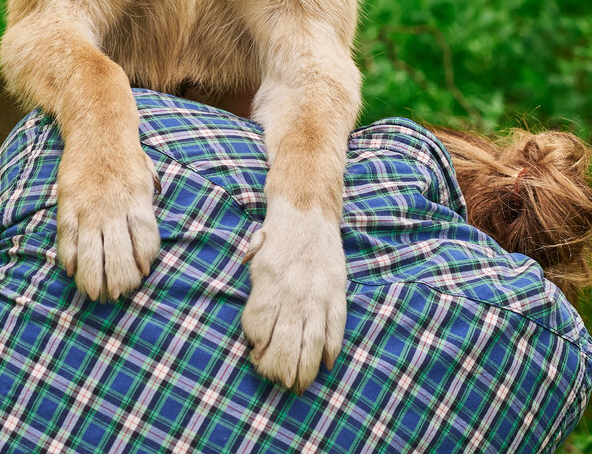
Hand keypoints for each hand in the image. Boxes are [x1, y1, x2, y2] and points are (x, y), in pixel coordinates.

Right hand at [56, 141, 160, 300]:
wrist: (98, 125)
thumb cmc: (125, 157)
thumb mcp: (146, 177)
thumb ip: (146, 207)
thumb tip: (146, 245)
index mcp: (138, 198)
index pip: (145, 240)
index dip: (143, 263)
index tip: (141, 276)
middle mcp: (115, 205)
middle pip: (118, 254)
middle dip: (118, 281)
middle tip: (116, 295)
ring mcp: (89, 206)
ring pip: (91, 254)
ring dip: (93, 279)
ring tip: (95, 295)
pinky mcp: (68, 203)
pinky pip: (67, 238)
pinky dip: (69, 258)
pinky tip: (71, 271)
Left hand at [242, 198, 346, 392]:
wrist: (308, 206)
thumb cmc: (278, 235)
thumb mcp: (255, 256)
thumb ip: (255, 290)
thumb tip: (255, 331)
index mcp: (268, 280)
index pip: (258, 326)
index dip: (256, 347)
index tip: (256, 356)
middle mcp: (292, 290)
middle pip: (285, 342)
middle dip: (280, 369)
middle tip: (278, 382)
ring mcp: (317, 292)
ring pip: (312, 343)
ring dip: (305, 369)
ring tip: (299, 385)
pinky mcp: (337, 291)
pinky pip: (336, 328)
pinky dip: (332, 350)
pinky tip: (326, 364)